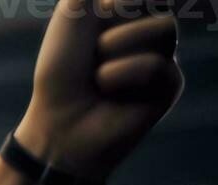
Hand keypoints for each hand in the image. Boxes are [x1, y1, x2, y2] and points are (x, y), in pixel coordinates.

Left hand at [15, 0, 182, 179]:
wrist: (60, 124)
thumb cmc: (60, 74)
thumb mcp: (70, 20)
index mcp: (127, 14)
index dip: (116, 2)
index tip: (97, 14)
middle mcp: (150, 33)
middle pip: (156, 2)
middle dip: (114, 21)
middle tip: (93, 49)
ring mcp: (164, 57)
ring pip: (164, 28)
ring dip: (117, 46)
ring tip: (97, 74)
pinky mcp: (171, 85)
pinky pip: (157, 64)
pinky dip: (123, 74)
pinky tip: (108, 90)